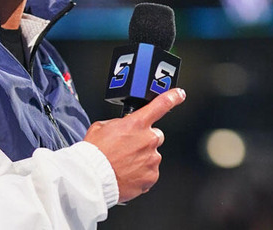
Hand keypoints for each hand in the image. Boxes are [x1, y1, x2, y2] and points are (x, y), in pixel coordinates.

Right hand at [83, 88, 185, 202]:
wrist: (93, 177)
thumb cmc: (95, 153)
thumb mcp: (101, 127)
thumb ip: (117, 123)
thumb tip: (122, 126)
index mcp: (136, 123)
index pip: (161, 105)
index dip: (173, 97)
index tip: (179, 94)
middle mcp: (148, 139)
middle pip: (156, 135)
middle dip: (145, 139)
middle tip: (129, 148)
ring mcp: (152, 159)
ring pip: (152, 155)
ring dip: (142, 158)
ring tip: (124, 163)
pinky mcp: (152, 176)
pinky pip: (150, 172)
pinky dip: (141, 173)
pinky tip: (127, 173)